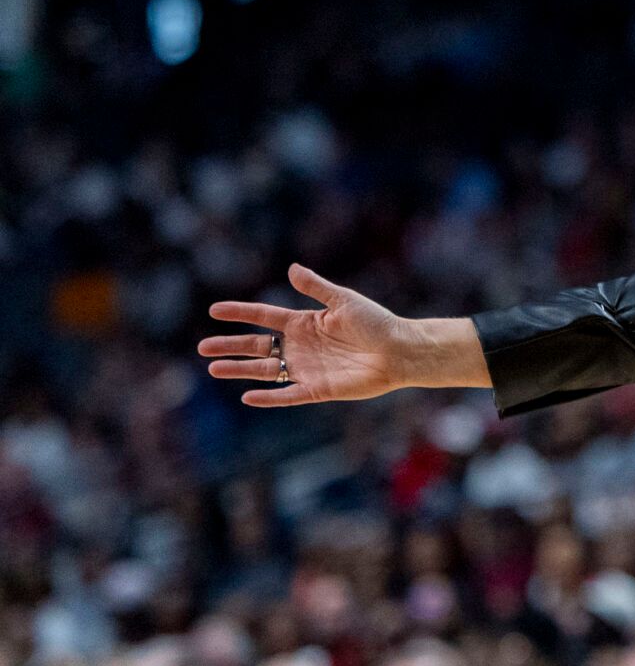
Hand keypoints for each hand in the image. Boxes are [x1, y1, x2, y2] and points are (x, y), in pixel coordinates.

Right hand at [199, 263, 454, 405]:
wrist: (400, 351)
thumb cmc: (377, 323)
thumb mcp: (344, 301)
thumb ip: (316, 288)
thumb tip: (291, 269)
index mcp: (305, 322)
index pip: (264, 316)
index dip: (240, 313)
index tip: (214, 311)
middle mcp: (300, 346)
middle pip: (257, 346)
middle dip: (230, 346)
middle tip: (203, 346)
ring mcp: (306, 368)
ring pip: (265, 370)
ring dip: (239, 370)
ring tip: (213, 369)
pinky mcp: (318, 389)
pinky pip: (287, 394)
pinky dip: (268, 397)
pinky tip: (247, 397)